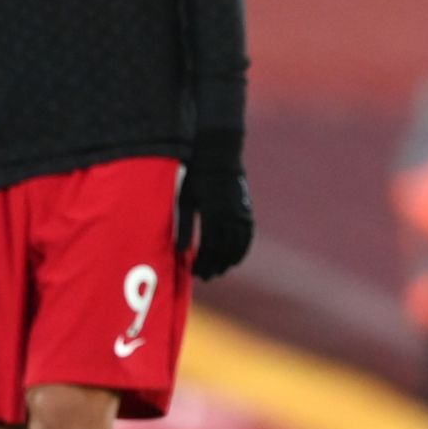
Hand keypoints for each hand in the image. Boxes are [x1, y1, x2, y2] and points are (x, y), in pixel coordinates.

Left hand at [177, 132, 254, 279]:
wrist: (218, 151)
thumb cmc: (195, 173)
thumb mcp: (184, 197)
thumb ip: (182, 224)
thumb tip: (180, 250)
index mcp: (213, 213)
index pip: (209, 247)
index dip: (202, 263)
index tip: (193, 272)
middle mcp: (230, 215)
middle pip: (224, 250)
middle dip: (214, 266)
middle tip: (204, 277)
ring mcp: (241, 212)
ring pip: (238, 245)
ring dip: (228, 261)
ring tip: (218, 271)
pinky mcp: (245, 209)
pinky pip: (247, 235)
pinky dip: (242, 249)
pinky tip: (235, 258)